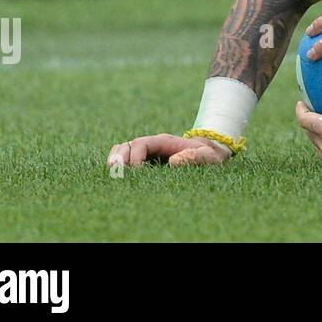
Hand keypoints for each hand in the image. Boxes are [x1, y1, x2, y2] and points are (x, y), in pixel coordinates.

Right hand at [106, 133, 230, 168]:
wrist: (210, 154)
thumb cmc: (209, 156)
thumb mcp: (209, 156)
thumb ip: (196, 157)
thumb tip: (173, 161)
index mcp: (164, 141)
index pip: (142, 144)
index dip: (136, 157)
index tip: (137, 173)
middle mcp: (152, 145)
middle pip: (128, 146)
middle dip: (119, 158)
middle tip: (114, 172)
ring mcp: (146, 154)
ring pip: (123, 152)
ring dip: (115, 162)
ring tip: (111, 176)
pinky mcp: (144, 163)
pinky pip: (126, 163)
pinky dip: (119, 169)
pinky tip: (115, 180)